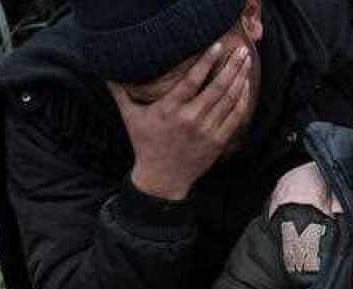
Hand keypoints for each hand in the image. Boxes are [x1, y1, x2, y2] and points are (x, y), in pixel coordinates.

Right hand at [109, 42, 252, 200]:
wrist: (162, 178)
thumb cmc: (145, 144)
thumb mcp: (130, 117)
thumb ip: (120, 92)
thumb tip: (104, 71)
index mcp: (170, 109)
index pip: (192, 80)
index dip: (207, 61)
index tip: (218, 46)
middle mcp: (190, 118)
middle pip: (217, 87)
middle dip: (232, 66)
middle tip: (242, 49)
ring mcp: (207, 131)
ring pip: (229, 100)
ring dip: (240, 79)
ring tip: (247, 62)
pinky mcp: (218, 142)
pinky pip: (235, 117)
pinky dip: (242, 100)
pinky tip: (246, 86)